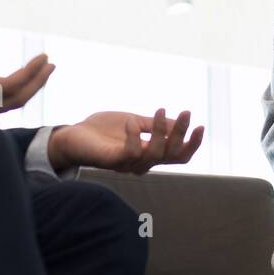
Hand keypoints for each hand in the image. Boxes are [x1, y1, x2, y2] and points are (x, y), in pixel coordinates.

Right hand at [0, 23, 54, 130]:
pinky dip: (10, 99)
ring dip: (26, 91)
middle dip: (37, 82)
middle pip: (13, 102)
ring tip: (41, 72)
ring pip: (4, 110)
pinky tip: (15, 88)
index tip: (44, 58)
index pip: (5, 88)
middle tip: (51, 64)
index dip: (30, 74)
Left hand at [47, 109, 203, 174]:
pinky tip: (130, 122)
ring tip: (158, 110)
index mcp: (150, 153)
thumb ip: (154, 124)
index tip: (200, 125)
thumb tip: (178, 121)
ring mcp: (127, 164)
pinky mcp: (112, 161)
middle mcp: (142, 163)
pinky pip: (130, 153)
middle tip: (185, 112)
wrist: (73, 135)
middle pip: (171, 155)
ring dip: (159, 131)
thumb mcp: (134, 121)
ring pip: (154, 154)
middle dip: (181, 134)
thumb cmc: (103, 130)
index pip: (178, 156)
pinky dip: (134, 136)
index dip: (192, 144)